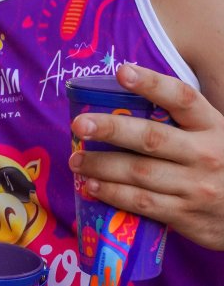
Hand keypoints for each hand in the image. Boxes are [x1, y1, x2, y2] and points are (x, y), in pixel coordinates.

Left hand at [68, 63, 223, 248]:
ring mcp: (194, 187)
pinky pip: (141, 202)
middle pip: (152, 137)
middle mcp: (204, 154)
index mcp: (212, 126)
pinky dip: (113, 193)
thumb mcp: (214, 136)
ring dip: (102, 165)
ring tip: (76, 159)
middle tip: (79, 124)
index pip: (182, 98)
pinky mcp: (183, 214)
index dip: (152, 83)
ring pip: (140, 173)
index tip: (122, 71)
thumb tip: (126, 101)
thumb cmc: (222, 166)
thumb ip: (182, 122)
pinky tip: (92, 186)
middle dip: (111, 129)